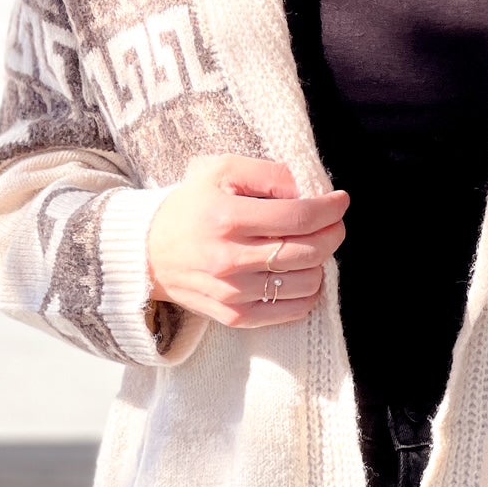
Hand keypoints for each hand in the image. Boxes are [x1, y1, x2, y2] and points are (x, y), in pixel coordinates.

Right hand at [146, 155, 347, 329]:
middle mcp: (229, 258)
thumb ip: (268, 174)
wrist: (147, 252)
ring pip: (305, 284)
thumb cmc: (191, 205)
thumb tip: (309, 190)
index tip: (340, 201)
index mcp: (226, 217)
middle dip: (333, 234)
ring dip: (321, 264)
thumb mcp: (221, 170)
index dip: (329, 209)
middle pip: (307, 252)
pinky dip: (308, 294)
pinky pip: (290, 312)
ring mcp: (232, 292)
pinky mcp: (233, 316)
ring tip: (311, 248)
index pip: (298, 216)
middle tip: (333, 223)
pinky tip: (302, 275)